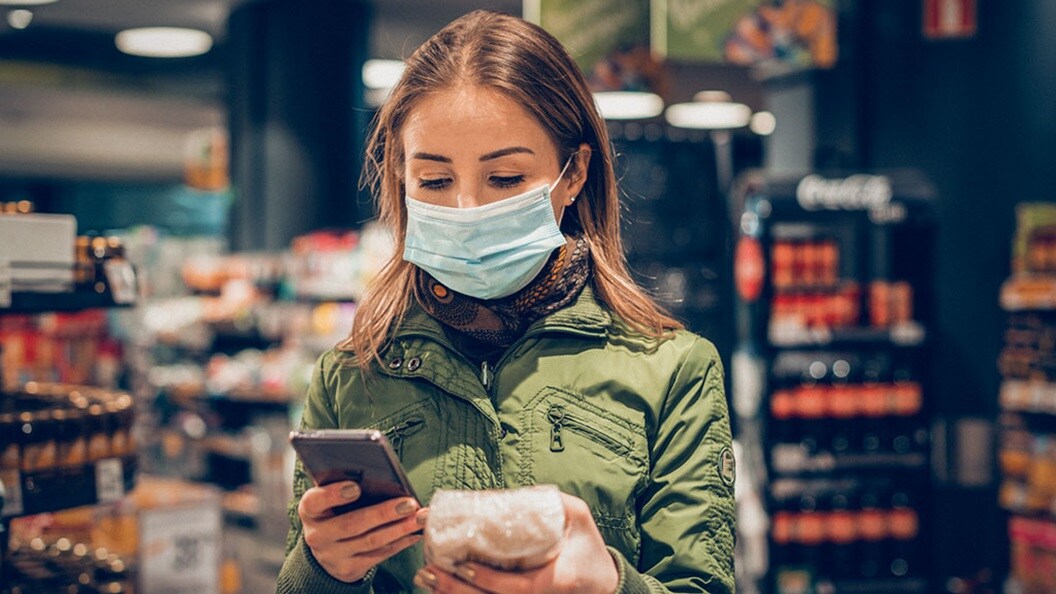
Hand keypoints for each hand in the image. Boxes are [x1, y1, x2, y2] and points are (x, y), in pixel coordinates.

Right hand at [299, 481, 426, 582]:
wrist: (328, 550)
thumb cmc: (335, 511)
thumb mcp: (331, 497)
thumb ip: (345, 483)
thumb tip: (379, 471)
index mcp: (310, 510)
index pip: (315, 501)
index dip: (334, 494)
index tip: (356, 486)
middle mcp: (317, 535)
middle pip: (352, 524)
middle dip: (384, 513)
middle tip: (409, 503)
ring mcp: (332, 555)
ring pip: (371, 541)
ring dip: (400, 528)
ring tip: (421, 517)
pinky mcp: (349, 569)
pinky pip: (379, 555)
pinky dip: (401, 542)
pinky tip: (416, 532)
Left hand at [413, 493, 617, 593]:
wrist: (602, 586)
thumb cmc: (589, 550)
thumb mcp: (579, 518)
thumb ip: (552, 502)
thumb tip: (516, 492)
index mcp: (552, 581)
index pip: (514, 587)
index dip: (487, 579)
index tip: (463, 567)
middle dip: (455, 590)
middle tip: (427, 572)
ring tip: (424, 577)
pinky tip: (439, 585)